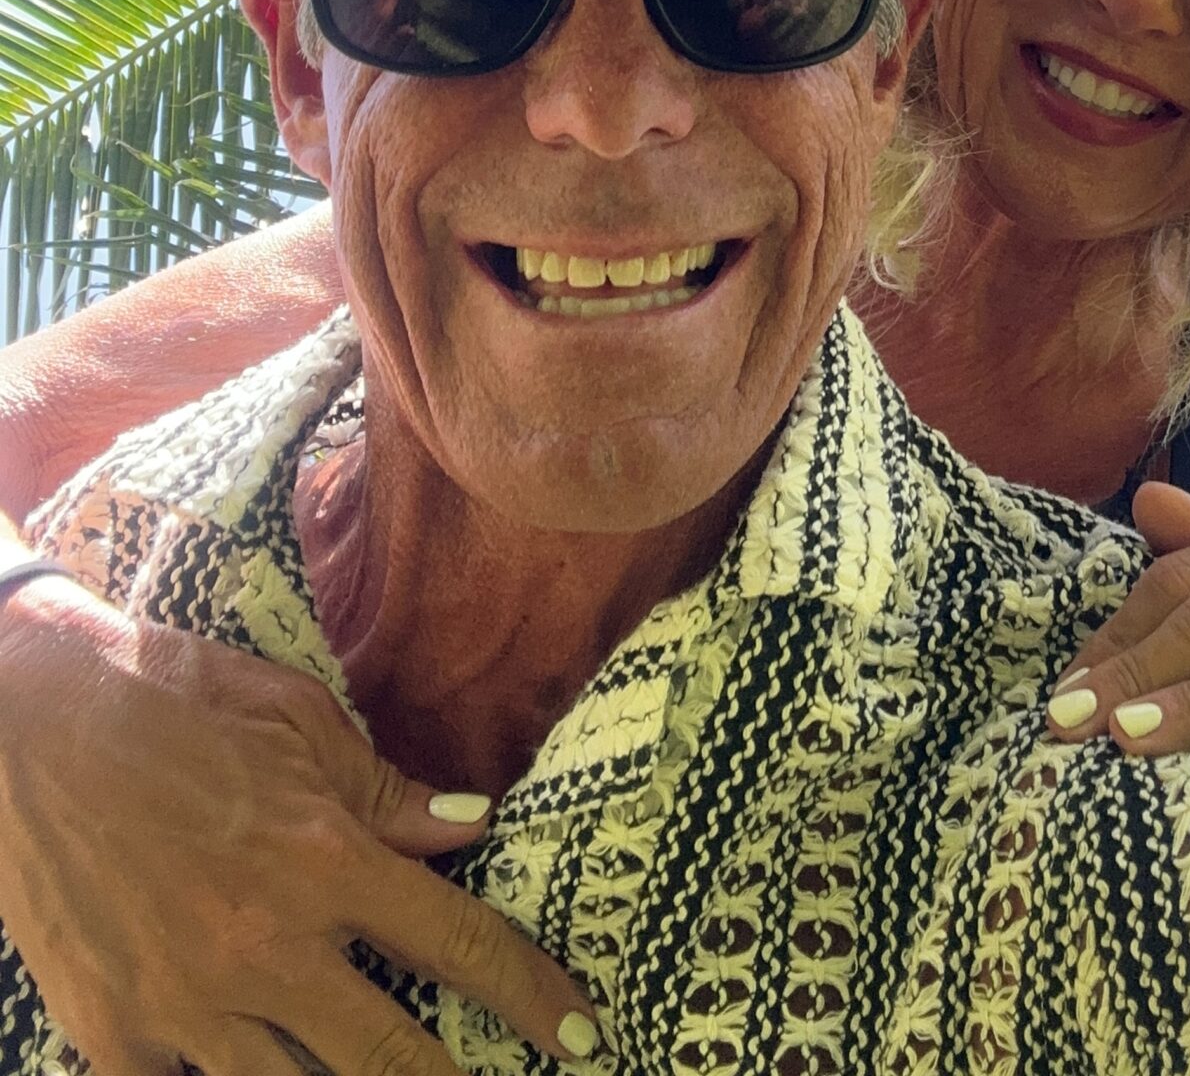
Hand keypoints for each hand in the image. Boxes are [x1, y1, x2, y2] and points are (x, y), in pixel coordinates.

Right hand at [0, 577, 603, 1075]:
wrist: (23, 725)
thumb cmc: (168, 702)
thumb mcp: (295, 722)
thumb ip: (385, 792)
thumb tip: (471, 827)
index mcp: (323, 859)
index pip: (458, 944)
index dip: (531, 995)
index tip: (582, 1033)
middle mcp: (266, 945)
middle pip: (389, 1056)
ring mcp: (185, 1005)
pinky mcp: (113, 1035)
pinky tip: (249, 1073)